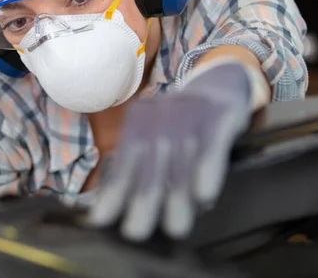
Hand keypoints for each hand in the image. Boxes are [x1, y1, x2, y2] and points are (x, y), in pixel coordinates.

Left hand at [87, 59, 268, 240]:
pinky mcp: (218, 118)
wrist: (217, 85)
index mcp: (137, 124)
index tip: (99, 220)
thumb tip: (109, 206)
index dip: (112, 193)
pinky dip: (208, 170)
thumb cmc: (177, 123)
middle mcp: (159, 120)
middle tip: (134, 233)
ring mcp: (189, 118)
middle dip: (141, 202)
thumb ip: (135, 163)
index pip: (122, 164)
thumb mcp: (152, 134)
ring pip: (181, 164)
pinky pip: (212, 148)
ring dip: (177, 198)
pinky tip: (204, 195)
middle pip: (150, 167)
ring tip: (175, 228)